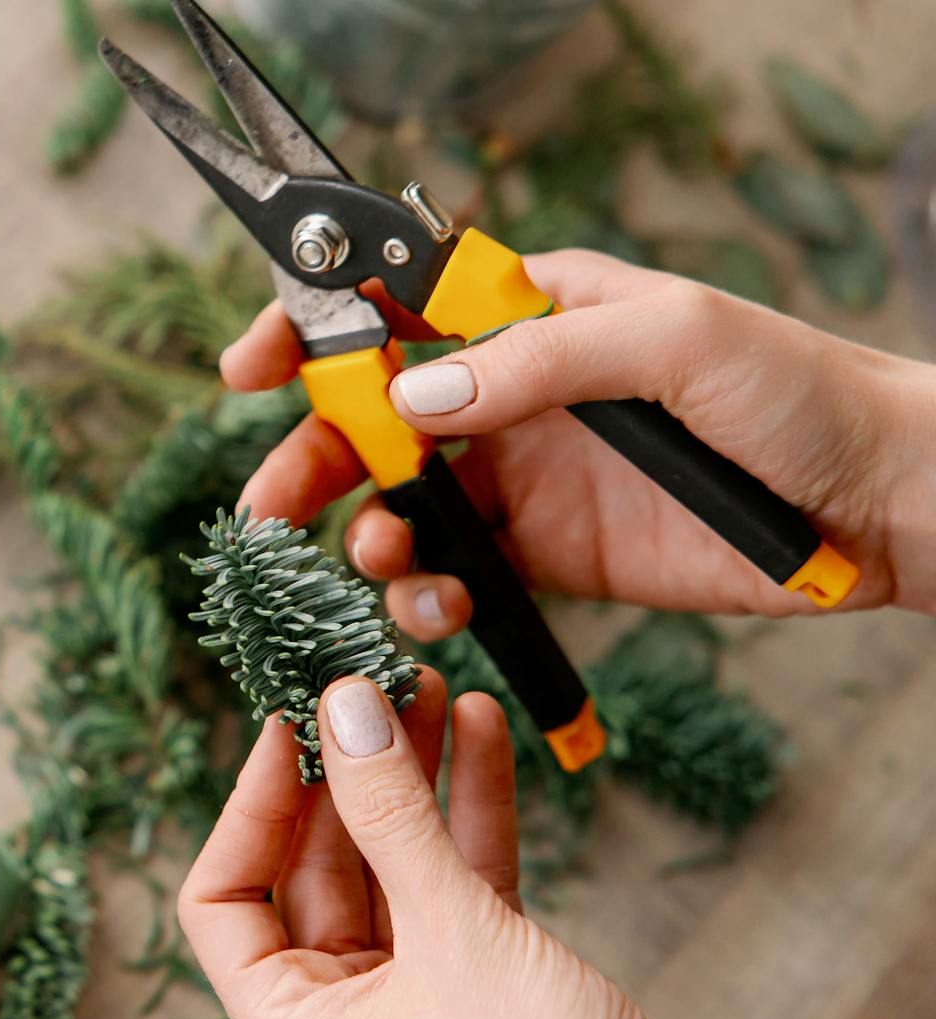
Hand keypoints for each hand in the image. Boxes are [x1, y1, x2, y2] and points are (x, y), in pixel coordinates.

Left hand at [180, 670, 713, 1018]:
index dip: (249, 805)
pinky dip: (471, 810)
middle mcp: (343, 1015)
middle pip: (315, 867)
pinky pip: (461, 880)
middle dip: (348, 771)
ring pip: (394, 863)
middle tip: (370, 682)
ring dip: (412, 776)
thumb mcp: (456, 941)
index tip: (288, 722)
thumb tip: (345, 708)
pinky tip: (480, 733)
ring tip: (430, 687)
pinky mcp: (488, 983)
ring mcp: (415, 997)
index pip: (223, 900)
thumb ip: (397, 821)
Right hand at [221, 249, 935, 639]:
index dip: (312, 333)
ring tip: (385, 558)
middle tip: (277, 505)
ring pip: (399, 505)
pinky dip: (425, 597)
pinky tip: (439, 607)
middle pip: (372, 420)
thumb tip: (415, 393)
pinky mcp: (547, 558)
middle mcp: (511, 392)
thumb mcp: (671, 340)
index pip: (395, 307)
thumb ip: (537, 359)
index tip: (250, 368)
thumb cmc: (796, 390)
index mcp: (532, 312)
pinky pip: (454, 576)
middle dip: (312, 459)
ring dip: (368, 535)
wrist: (878, 504)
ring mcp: (523, 477)